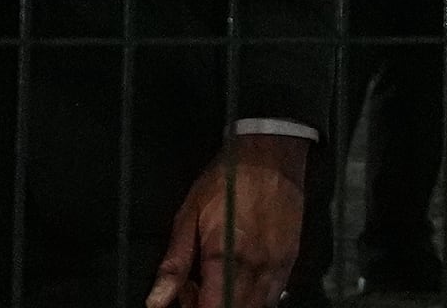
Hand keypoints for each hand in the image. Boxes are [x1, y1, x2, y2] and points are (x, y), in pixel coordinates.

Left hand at [146, 133, 306, 307]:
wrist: (272, 154)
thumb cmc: (226, 180)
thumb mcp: (189, 215)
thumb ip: (175, 264)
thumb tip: (156, 302)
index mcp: (225, 258)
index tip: (186, 297)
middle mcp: (255, 268)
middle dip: (211, 307)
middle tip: (196, 288)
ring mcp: (277, 266)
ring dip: (234, 304)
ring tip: (217, 281)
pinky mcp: (290, 260)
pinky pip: (274, 296)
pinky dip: (255, 298)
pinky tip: (240, 279)